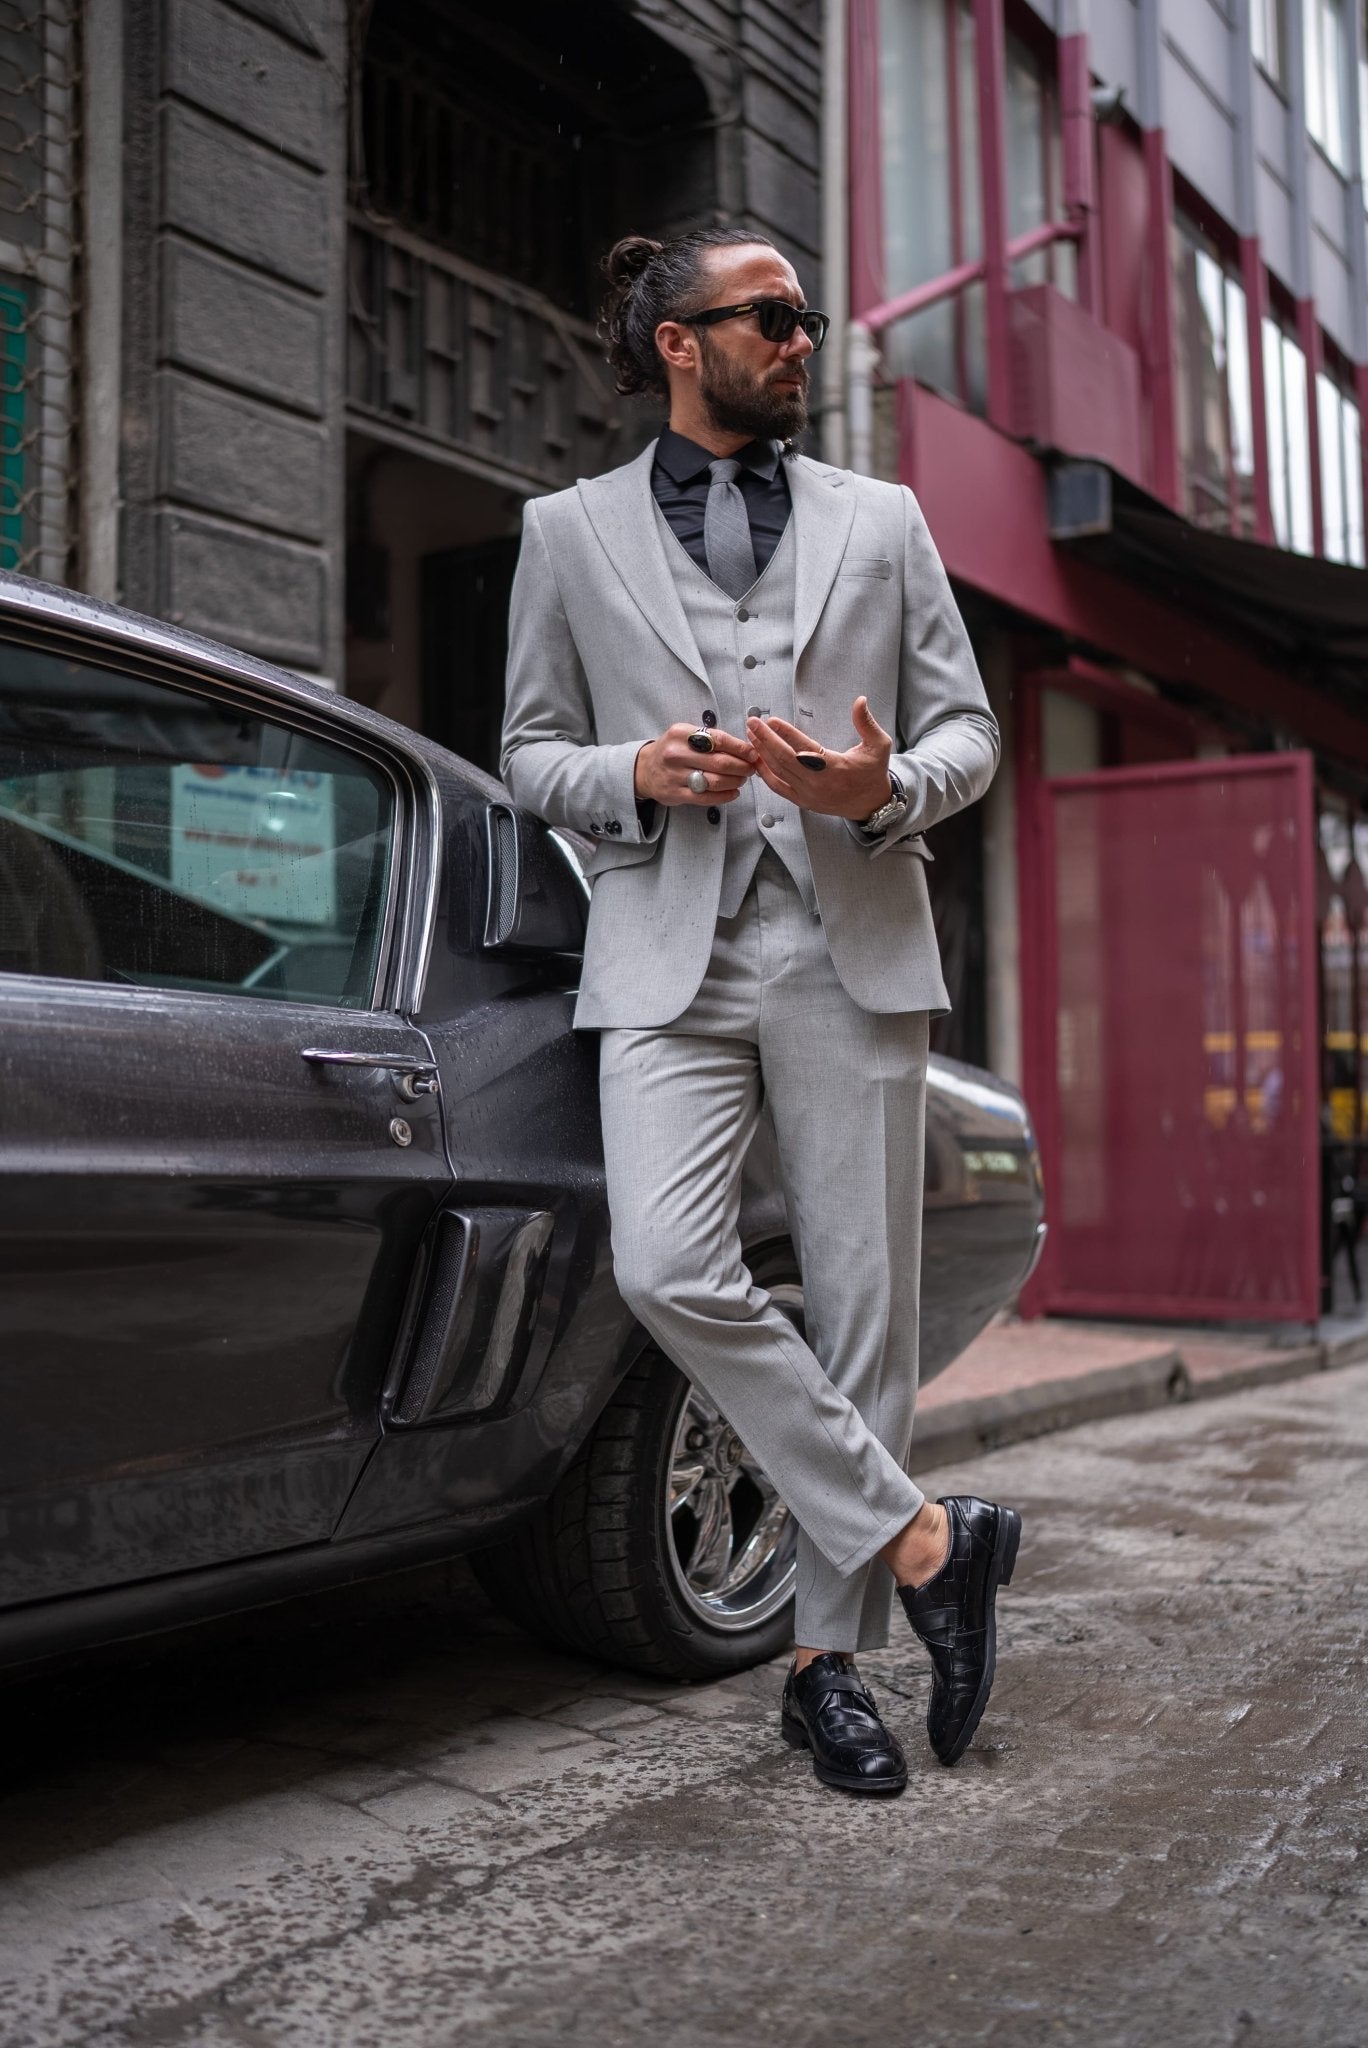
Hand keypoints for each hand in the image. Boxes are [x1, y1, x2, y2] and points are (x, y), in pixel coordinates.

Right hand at [634, 723, 756, 806]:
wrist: (645, 769)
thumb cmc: (673, 750)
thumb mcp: (686, 734)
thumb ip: (710, 738)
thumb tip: (744, 748)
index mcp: (681, 734)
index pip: (719, 740)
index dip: (740, 748)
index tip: (753, 753)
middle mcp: (676, 754)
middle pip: (720, 762)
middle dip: (742, 766)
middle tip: (751, 769)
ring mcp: (675, 776)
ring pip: (715, 782)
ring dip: (735, 782)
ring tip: (742, 780)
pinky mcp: (676, 794)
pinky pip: (706, 798)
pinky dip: (724, 796)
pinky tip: (733, 792)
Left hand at [747, 696, 892, 819]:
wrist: (871, 804)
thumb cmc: (873, 773)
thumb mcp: (879, 745)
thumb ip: (867, 723)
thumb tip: (860, 700)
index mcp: (835, 768)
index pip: (804, 748)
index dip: (786, 734)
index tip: (771, 720)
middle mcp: (818, 783)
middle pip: (784, 759)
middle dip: (765, 739)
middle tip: (752, 722)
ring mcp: (808, 794)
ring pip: (778, 772)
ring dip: (762, 752)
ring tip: (751, 735)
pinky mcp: (802, 802)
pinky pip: (778, 787)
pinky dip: (765, 773)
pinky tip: (757, 759)